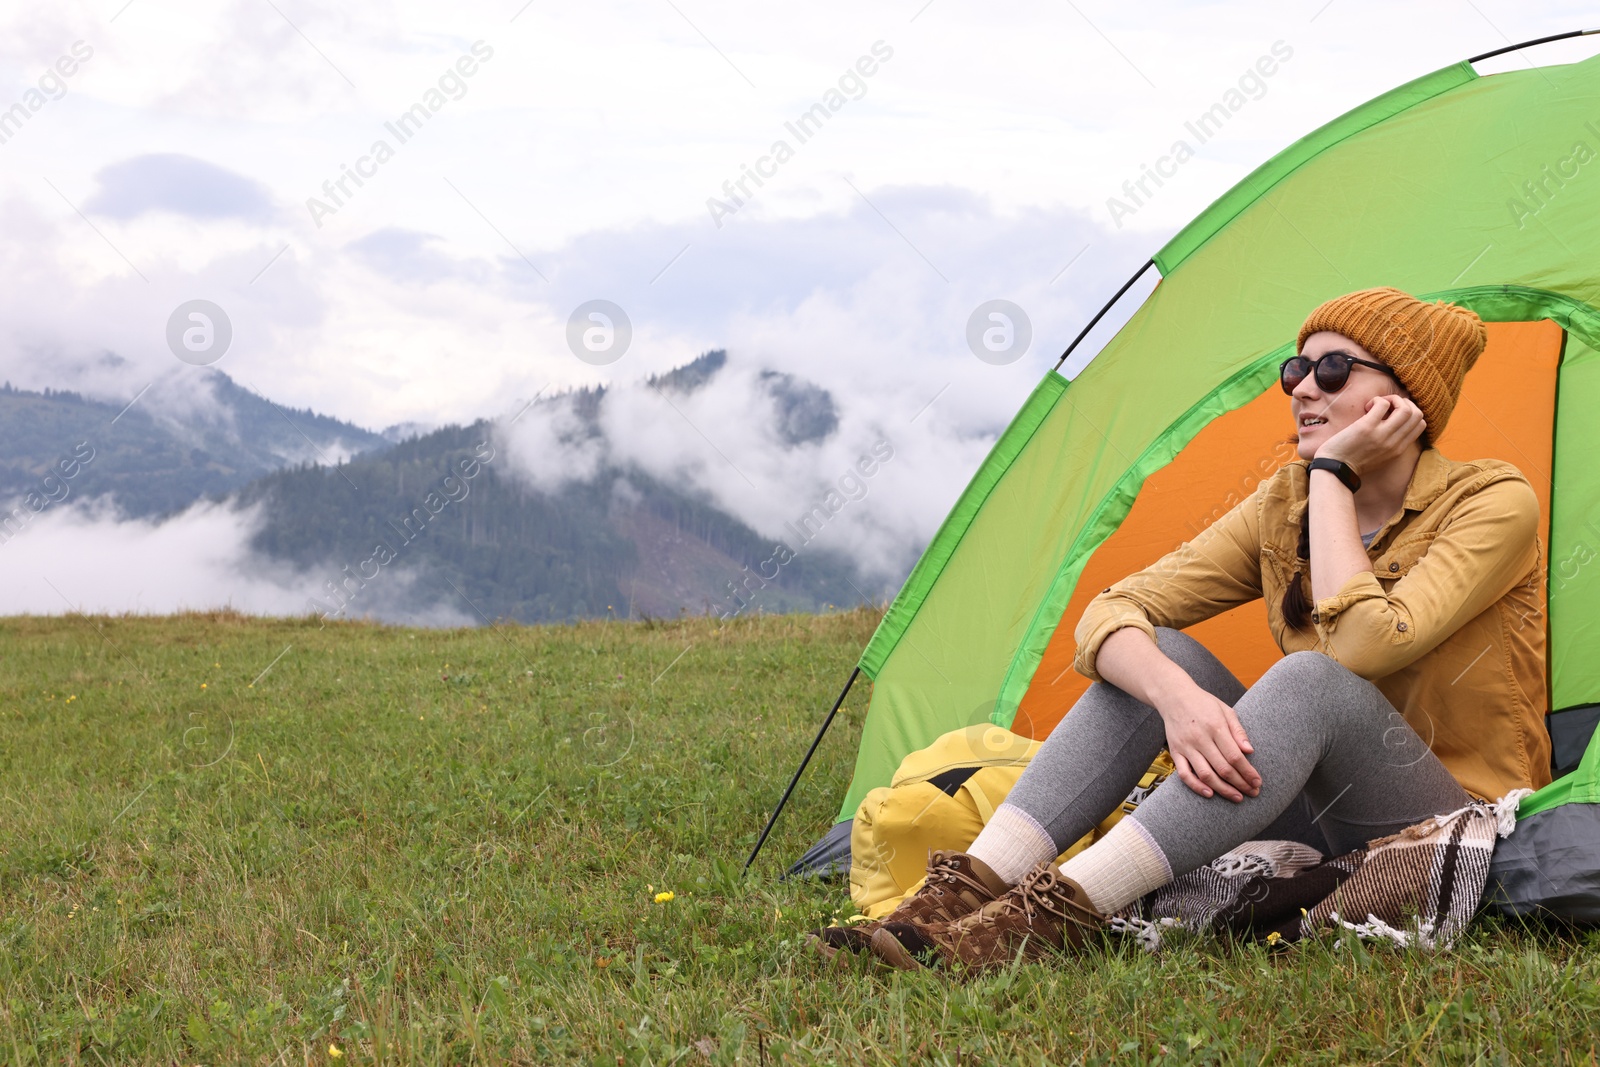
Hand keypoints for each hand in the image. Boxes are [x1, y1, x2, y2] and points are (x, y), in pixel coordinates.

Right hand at [1156, 685, 1260, 801]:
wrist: (1173, 696)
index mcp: (1216, 727)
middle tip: (1253, 792)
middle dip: (1240, 784)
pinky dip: (1196, 786)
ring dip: (1223, 789)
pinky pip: (1184, 774)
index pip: (1235, 756)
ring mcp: (1186, 746)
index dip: (1248, 772)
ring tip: (1237, 797)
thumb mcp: (1225, 710)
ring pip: (1205, 775)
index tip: (1257, 782)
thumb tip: (1250, 751)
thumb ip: (1238, 731)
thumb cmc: (1203, 703)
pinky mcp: (1175, 752)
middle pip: (1223, 768)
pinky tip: (1210, 793)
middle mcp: (1200, 738)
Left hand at [1315, 394, 1425, 471]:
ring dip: (1392, 399)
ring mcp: (1382, 434)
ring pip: (1405, 408)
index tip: (1393, 414)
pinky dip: (1377, 400)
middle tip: (1386, 407)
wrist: (1334, 469)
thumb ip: (1391, 444)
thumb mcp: (1380, 457)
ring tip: (1377, 405)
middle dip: (1404, 403)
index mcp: (1399, 449)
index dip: (1410, 413)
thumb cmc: (1352, 461)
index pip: (1421, 425)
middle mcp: (1394, 442)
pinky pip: (1383, 404)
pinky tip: (1366, 407)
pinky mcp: (1366, 427)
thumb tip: (1393, 423)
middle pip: (1417, 414)